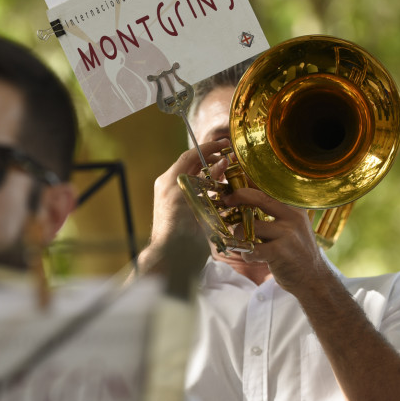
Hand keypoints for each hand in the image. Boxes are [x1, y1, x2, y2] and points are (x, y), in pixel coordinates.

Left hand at [147, 138, 229, 256]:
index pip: (189, 156)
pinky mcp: (189, 211)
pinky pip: (202, 192)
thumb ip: (205, 178)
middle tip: (230, 156)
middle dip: (212, 159)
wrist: (172, 257)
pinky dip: (213, 187)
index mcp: (169, 180)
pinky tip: (224, 188)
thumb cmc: (175, 228)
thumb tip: (222, 163)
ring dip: (214, 172)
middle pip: (194, 165)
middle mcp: (173, 187)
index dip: (208, 148)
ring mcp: (181, 199)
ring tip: (230, 171)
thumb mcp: (188, 196)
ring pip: (199, 178)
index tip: (224, 144)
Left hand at [221, 188, 328, 293]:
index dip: (249, 182)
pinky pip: (251, 249)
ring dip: (239, 234)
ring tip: (243, 241)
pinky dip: (246, 253)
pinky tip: (252, 256)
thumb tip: (246, 196)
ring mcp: (287, 234)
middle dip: (238, 196)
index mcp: (294, 208)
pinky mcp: (279, 252)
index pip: (269, 187)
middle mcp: (292, 217)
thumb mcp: (293, 225)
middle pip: (259, 197)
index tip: (235, 183)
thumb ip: (275, 212)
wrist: (314, 277)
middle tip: (227, 200)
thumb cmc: (296, 250)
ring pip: (250, 226)